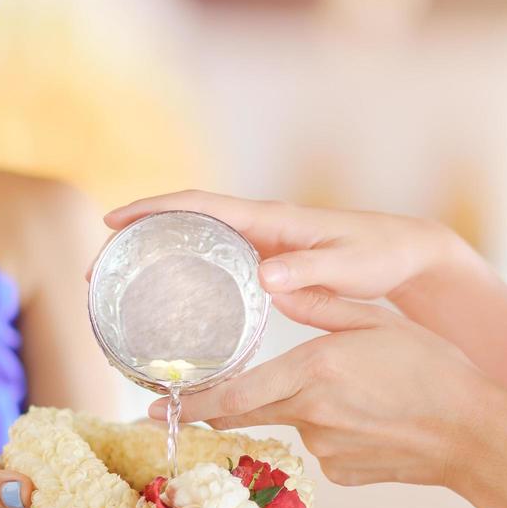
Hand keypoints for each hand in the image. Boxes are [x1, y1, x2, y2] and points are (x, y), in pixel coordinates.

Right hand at [102, 190, 474, 301]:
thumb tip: (264, 277)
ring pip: (197, 242)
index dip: (153, 210)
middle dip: (139, 237)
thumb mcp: (348, 266)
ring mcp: (263, 244)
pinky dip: (186, 273)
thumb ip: (311, 272)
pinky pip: (216, 263)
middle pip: (186, 221)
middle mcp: (260, 226)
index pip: (200, 205)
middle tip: (98, 269)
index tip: (111, 221)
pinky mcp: (270, 264)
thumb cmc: (380, 255)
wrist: (408, 254)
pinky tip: (171, 302)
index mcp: (271, 219)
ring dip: (156, 256)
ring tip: (117, 286)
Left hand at [149, 288, 506, 488]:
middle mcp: (312, 415)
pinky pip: (322, 445)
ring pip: (292, 422)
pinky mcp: (344, 473)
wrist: (475, 433)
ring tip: (356, 392)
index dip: (191, 404)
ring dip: (302, 406)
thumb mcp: (377, 321)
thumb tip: (278, 284)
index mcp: (314, 372)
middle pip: (248, 413)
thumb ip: (321, 305)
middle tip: (187, 406)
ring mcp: (327, 450)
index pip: (233, 396)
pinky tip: (369, 418)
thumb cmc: (433, 369)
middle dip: (219, 408)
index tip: (154, 410)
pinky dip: (333, 429)